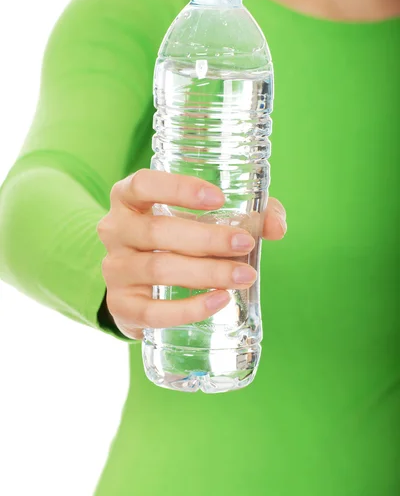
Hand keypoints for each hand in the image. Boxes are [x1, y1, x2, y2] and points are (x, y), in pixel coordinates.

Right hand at [97, 169, 286, 338]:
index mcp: (128, 198)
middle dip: (207, 238)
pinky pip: (153, 311)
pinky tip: (219, 300)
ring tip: (243, 275)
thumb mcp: (200, 217)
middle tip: (245, 244)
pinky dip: (189, 308)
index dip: (179, 188)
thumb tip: (276, 226)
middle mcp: (114, 230)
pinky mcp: (121, 305)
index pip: (144, 184)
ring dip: (206, 273)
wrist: (138, 282)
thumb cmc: (177, 238)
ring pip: (158, 270)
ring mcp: (114, 269)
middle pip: (157, 231)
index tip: (218, 199)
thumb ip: (245, 214)